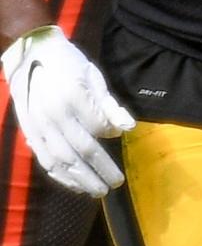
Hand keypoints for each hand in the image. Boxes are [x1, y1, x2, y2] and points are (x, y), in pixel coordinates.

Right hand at [1, 25, 133, 197]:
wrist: (29, 54)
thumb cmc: (67, 64)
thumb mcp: (93, 76)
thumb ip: (109, 105)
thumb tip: (128, 128)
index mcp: (74, 96)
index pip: (99, 127)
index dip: (111, 134)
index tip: (118, 135)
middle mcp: (55, 114)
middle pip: (83, 150)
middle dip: (101, 170)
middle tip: (116, 183)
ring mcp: (40, 125)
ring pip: (63, 160)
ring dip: (81, 179)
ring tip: (97, 191)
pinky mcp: (30, 132)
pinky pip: (45, 160)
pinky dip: (60, 176)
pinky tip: (74, 185)